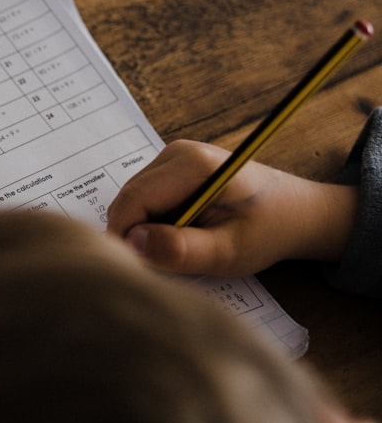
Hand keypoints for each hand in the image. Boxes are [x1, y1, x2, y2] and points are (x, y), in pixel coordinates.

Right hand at [106, 140, 358, 276]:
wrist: (296, 212)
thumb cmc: (269, 231)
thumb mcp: (229, 252)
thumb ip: (182, 250)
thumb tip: (133, 244)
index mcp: (192, 164)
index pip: (132, 202)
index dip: (126, 239)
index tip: (142, 270)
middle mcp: (176, 152)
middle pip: (128, 200)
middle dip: (137, 236)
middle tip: (167, 263)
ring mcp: (172, 156)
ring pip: (132, 202)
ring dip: (146, 231)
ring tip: (182, 246)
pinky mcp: (171, 168)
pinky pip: (144, 200)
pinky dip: (153, 223)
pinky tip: (182, 232)